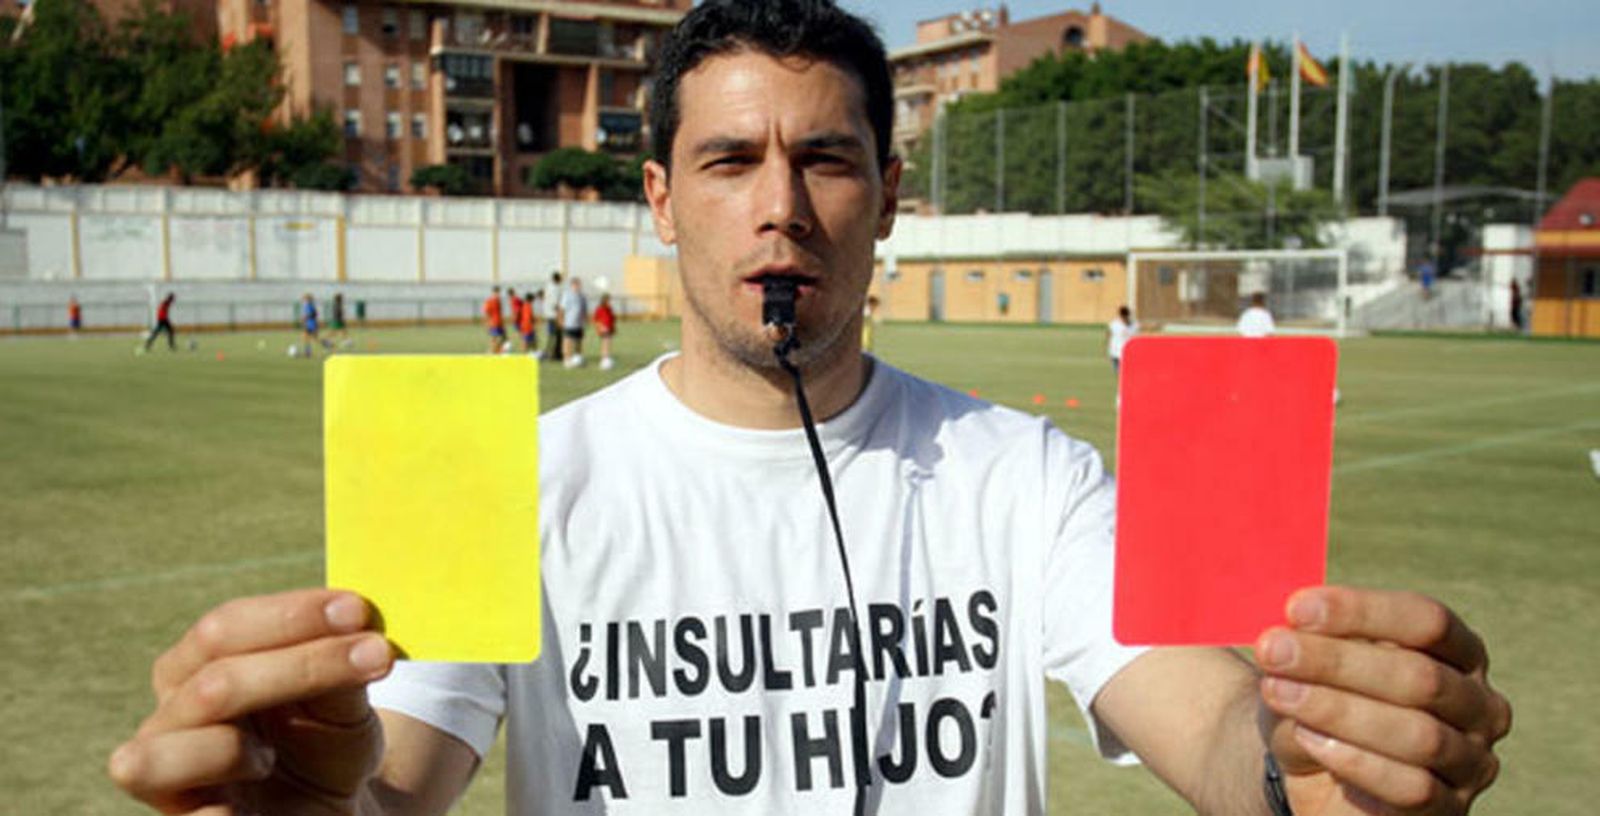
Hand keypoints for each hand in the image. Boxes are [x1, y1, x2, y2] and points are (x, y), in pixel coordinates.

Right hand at [108, 589, 395, 813]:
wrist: (328, 810)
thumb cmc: (325, 745)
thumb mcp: (342, 704)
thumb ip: (339, 669)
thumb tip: (359, 631)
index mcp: (197, 668)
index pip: (224, 627)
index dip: (289, 615)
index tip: (356, 610)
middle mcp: (170, 717)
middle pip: (215, 681)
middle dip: (302, 665)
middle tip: (378, 654)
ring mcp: (167, 776)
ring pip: (173, 749)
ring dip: (236, 747)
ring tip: (271, 761)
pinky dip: (222, 815)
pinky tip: (258, 798)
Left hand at [1254, 587, 1511, 814]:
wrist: (1315, 777)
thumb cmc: (1321, 704)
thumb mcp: (1312, 669)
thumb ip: (1310, 647)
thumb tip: (1286, 638)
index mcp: (1459, 650)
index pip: (1427, 620)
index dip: (1362, 611)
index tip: (1296, 608)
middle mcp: (1479, 704)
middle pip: (1420, 676)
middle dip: (1338, 661)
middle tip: (1272, 650)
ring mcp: (1471, 761)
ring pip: (1418, 734)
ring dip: (1338, 710)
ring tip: (1279, 693)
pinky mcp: (1449, 810)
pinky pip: (1413, 788)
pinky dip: (1355, 761)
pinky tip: (1307, 739)